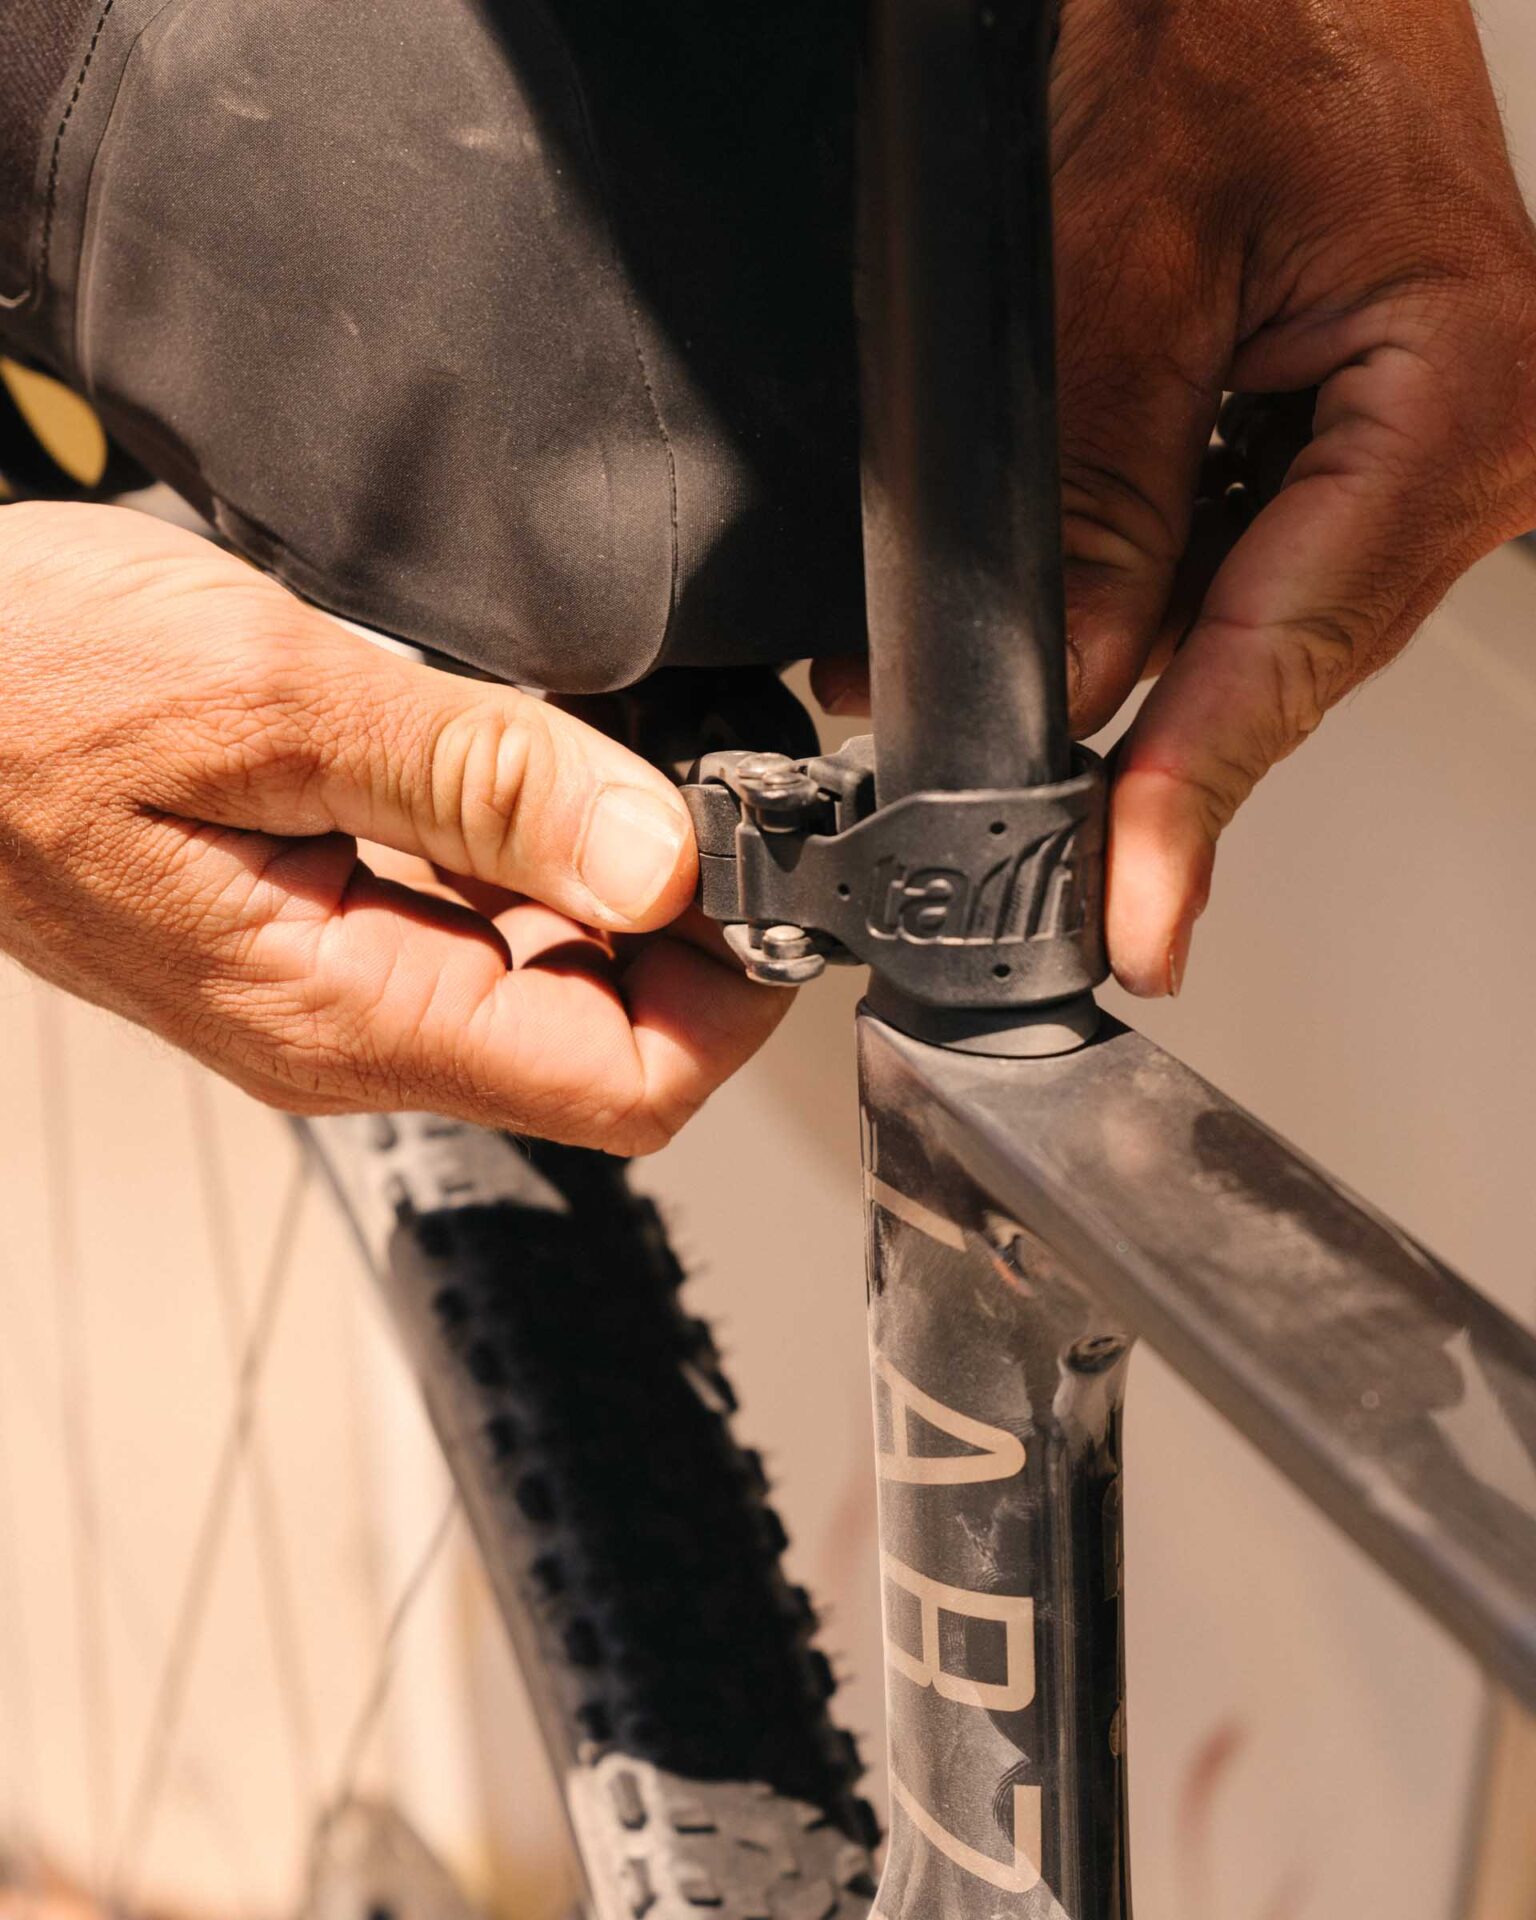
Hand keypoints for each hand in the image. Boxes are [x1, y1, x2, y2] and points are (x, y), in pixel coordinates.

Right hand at [0, 502, 785, 1149]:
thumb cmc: (14, 683)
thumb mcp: (267, 699)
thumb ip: (478, 783)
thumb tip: (660, 863)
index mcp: (348, 1009)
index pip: (623, 1086)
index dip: (733, 996)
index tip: (770, 873)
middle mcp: (348, 1029)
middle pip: (601, 1044)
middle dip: (695, 937)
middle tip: (729, 789)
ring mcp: (326, 986)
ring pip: (544, 985)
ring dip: (620, 890)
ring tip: (651, 760)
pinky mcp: (308, 928)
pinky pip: (471, 931)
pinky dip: (539, 859)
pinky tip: (538, 764)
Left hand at [820, 0, 1535, 994]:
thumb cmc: (1220, 0)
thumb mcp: (1125, 251)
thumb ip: (1097, 495)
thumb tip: (1065, 687)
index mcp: (1459, 396)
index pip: (1292, 654)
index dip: (1189, 803)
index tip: (1131, 919)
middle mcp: (1456, 434)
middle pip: (1273, 660)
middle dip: (1127, 750)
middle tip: (1019, 846)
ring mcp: (1399, 434)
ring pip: (1240, 618)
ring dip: (1110, 667)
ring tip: (985, 702)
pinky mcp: (1334, 417)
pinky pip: (1228, 547)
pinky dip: (1127, 585)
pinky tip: (1055, 602)